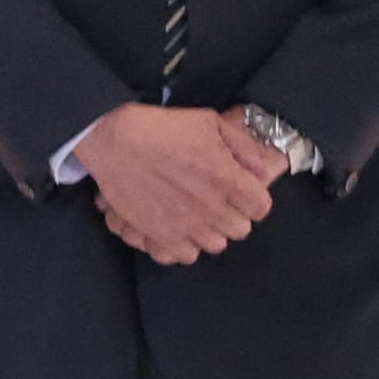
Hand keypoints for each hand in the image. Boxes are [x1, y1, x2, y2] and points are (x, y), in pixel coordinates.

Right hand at [73, 104, 284, 265]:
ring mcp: (185, 223)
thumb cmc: (160, 128)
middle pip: (239, 229)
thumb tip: (264, 166)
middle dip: (232, 215)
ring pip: (215, 244)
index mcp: (227, 178)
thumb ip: (243, 145)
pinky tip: (177, 229)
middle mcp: (211, 206)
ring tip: (196, 217)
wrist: (113, 139)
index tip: (241, 194)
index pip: (260, 207)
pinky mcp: (159, 233)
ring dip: (209, 232)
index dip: (252, 199)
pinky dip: (184, 245)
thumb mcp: (209, 123)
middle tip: (217, 203)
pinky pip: (185, 255)